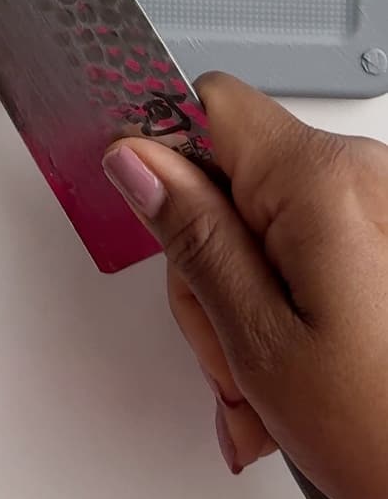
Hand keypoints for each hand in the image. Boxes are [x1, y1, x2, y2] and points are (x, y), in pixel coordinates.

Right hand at [103, 73, 387, 498]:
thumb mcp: (261, 343)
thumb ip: (193, 236)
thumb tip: (135, 160)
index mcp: (325, 180)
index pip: (206, 104)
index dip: (162, 156)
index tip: (149, 212)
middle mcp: (366, 177)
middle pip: (231, 181)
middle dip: (209, 270)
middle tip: (226, 355)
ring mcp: (385, 210)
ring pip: (266, 228)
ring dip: (247, 307)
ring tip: (266, 394)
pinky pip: (313, 252)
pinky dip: (293, 309)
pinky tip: (297, 380)